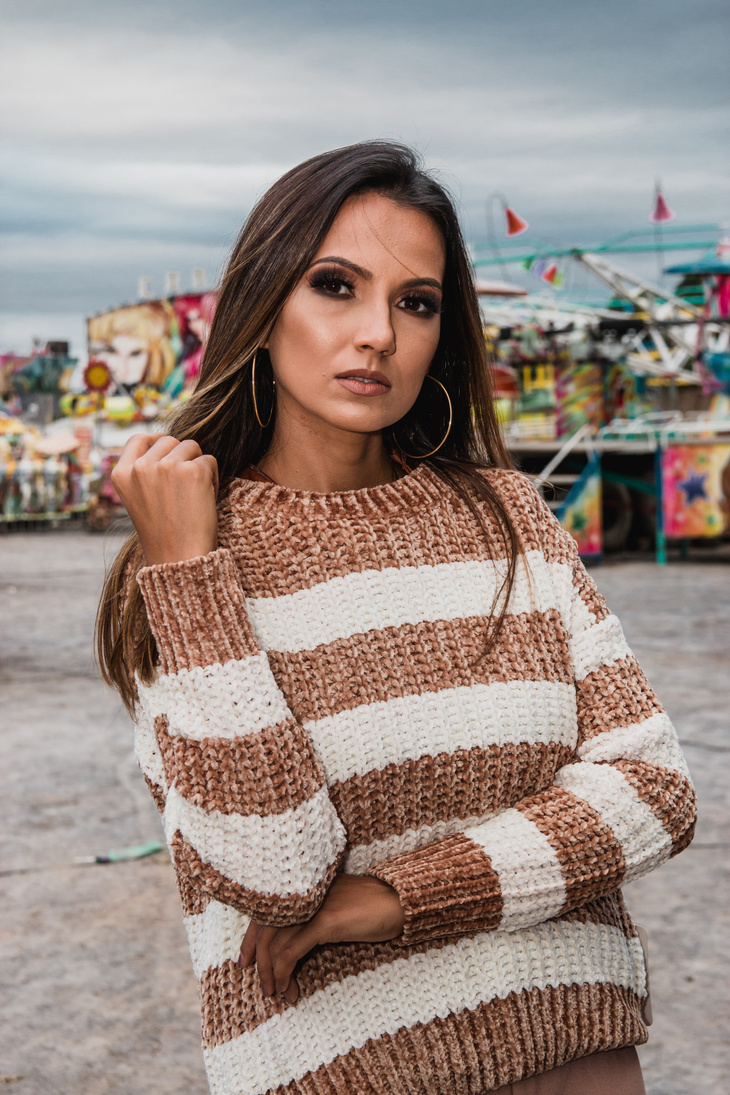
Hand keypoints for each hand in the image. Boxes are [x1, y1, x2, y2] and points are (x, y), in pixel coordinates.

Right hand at [111, 433, 218, 564]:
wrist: (179, 559)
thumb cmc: (163, 534)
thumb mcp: (139, 499)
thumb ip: (144, 472)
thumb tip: (165, 443)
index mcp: (121, 474)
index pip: (138, 439)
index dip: (156, 442)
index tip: (169, 454)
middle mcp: (141, 467)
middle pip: (168, 440)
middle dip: (180, 456)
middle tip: (183, 487)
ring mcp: (166, 467)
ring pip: (191, 446)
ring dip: (197, 465)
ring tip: (194, 494)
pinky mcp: (193, 471)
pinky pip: (209, 460)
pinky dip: (213, 477)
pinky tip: (205, 499)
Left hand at [238, 873, 405, 1004]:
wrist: (399, 900)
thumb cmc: (370, 907)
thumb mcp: (333, 907)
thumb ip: (311, 915)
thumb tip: (290, 945)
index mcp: (302, 888)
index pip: (264, 911)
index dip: (249, 938)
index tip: (244, 961)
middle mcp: (302, 894)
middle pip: (264, 929)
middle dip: (257, 962)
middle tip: (263, 987)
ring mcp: (312, 907)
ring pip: (275, 944)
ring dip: (271, 974)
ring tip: (277, 993)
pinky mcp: (324, 922)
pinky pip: (292, 952)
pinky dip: (285, 973)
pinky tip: (289, 988)